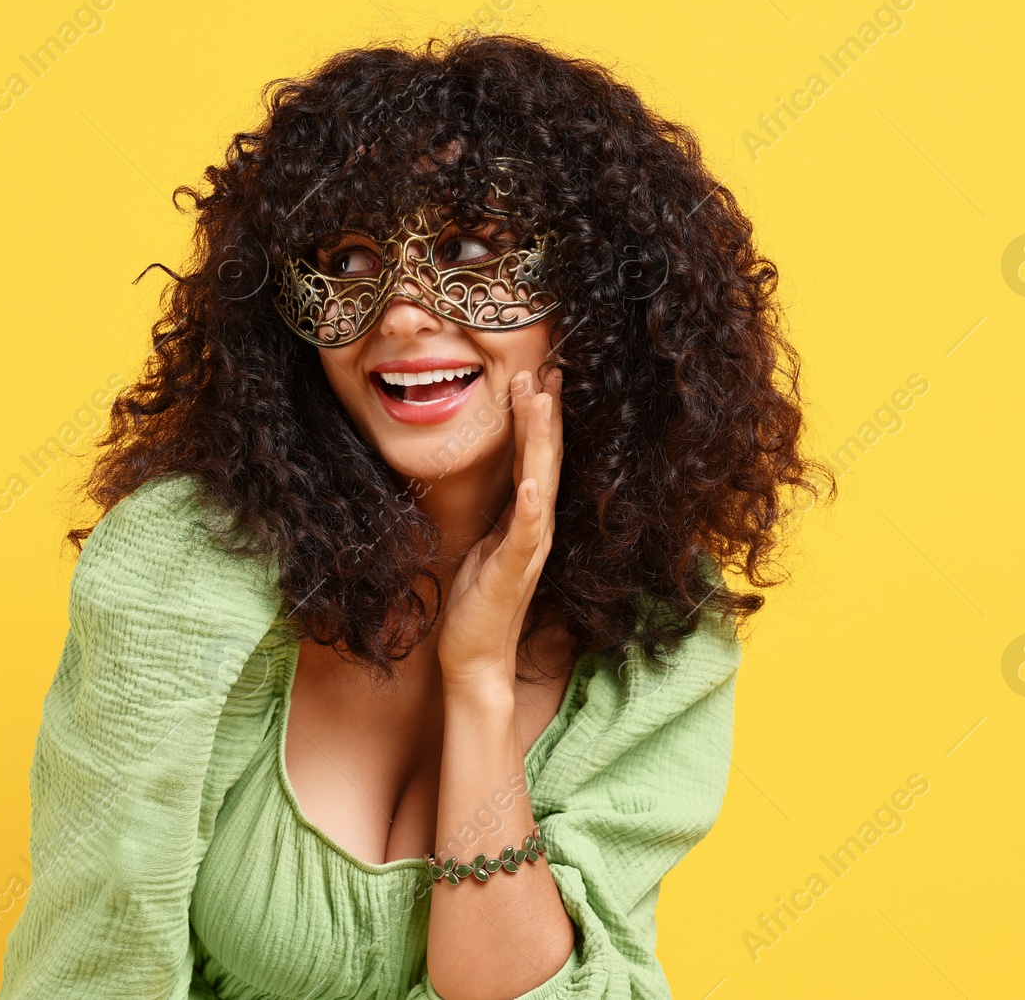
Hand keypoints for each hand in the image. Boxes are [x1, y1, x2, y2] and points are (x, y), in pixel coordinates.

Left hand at [438, 367, 563, 685]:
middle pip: (546, 459)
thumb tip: (508, 483)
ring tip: (542, 401)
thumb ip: (503, 514)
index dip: (541, 417)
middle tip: (548, 367)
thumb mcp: (487, 545)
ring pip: (541, 483)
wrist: (476, 656)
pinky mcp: (512, 571)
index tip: (543, 375)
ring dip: (542, 442)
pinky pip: (525, 534)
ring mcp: (528, 549)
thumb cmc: (479, 603)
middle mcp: (537, 528)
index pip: (538, 458)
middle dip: (546, 412)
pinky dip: (531, 506)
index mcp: (528, 519)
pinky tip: (532, 482)